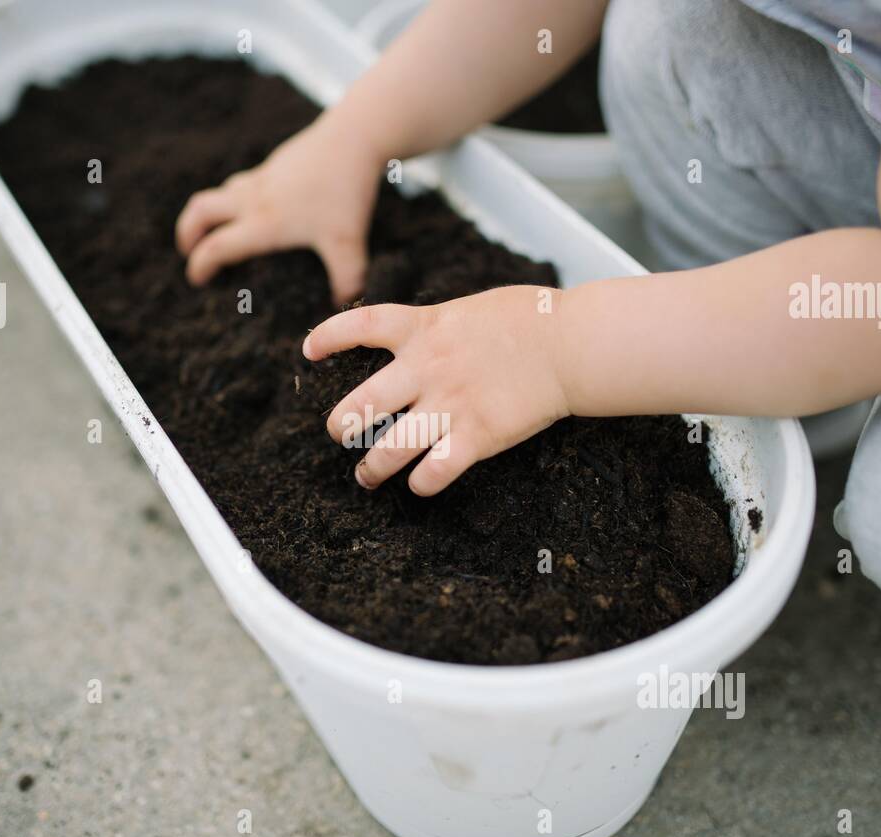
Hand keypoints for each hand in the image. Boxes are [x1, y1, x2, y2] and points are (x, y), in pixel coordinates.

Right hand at [175, 116, 381, 304]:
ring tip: (216, 230)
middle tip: (189, 250)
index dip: (201, 265)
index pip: (217, 246)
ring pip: (219, 193)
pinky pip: (241, 182)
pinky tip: (253, 206)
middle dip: (187, 232)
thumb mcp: (349, 243)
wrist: (354, 136)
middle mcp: (254, 198)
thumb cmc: (346, 191)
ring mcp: (262, 177)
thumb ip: (347, 279)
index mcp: (264, 222)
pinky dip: (233, 198)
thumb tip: (344, 305)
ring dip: (209, 212)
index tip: (197, 279)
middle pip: (200, 210)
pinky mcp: (275, 163)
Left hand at [303, 286, 571, 494]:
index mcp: (426, 327)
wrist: (571, 344)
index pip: (360, 325)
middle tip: (340, 434)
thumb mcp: (471, 308)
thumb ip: (439, 326)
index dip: (328, 337)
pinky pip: (433, 472)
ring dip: (370, 469)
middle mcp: (428, 367)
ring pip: (389, 449)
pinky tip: (420, 484)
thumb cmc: (532, 320)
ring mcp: (450, 404)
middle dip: (341, 426)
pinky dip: (421, 484)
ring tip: (366, 477)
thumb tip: (423, 336)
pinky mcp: (477, 436)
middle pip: (361, 405)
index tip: (309, 350)